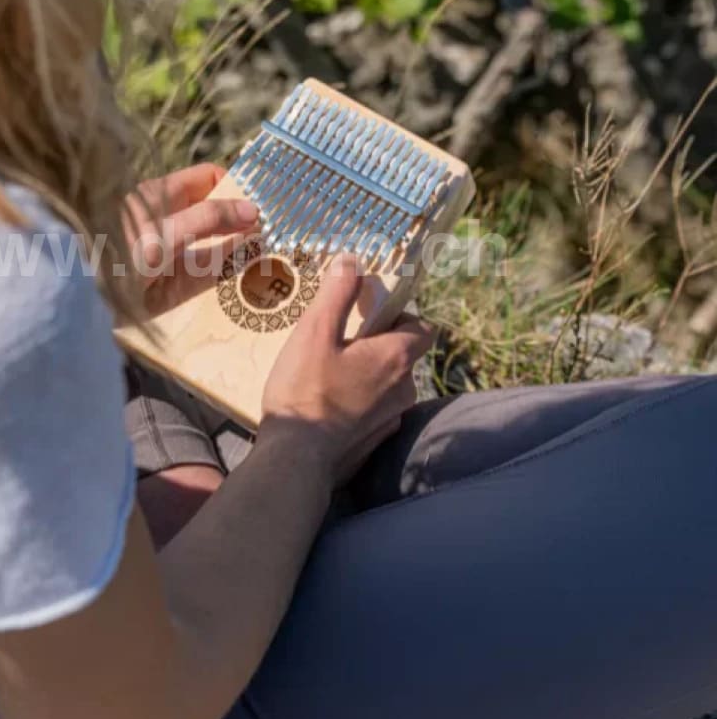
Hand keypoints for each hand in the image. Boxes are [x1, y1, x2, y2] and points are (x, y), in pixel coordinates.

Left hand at [125, 164, 258, 316]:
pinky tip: (240, 286)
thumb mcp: (166, 233)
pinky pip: (206, 270)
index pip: (209, 177)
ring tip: (266, 263)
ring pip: (214, 241)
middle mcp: (167, 216)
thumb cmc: (119, 257)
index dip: (235, 188)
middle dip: (241, 222)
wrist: (86, 303)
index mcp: (161, 193)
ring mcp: (170, 247)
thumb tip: (254, 211)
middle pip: (215, 210)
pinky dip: (223, 275)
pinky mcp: (171, 278)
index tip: (260, 210)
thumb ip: (208, 219)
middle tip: (273, 239)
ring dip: (236, 251)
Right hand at [259, 254, 433, 488]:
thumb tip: (351, 259)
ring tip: (328, 372)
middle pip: (402, 355)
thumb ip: (336, 293)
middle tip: (339, 341)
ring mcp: (392, 418)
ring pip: (388, 384)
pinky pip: (375, 411)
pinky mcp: (376, 441)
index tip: (373, 314)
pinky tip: (327, 404)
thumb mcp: (314, 333)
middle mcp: (404, 388)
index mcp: (395, 357)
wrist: (295, 459)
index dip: (403, 317)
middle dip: (377, 345)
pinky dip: (359, 403)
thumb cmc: (304, 391)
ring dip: (367, 375)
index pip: (423, 328)